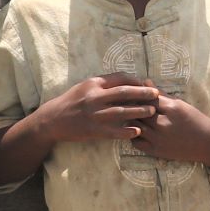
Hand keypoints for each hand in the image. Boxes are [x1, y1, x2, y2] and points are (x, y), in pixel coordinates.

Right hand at [40, 74, 158, 140]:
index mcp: (93, 84)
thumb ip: (104, 84)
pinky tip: (137, 131)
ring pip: (121, 111)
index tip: (147, 83)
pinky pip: (114, 131)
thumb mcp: (85, 86)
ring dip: (139, 111)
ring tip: (152, 111)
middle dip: (142, 93)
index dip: (135, 80)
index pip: (119, 78)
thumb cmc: (72, 101)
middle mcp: (94, 97)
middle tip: (156, 94)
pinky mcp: (93, 130)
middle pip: (123, 93)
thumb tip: (127, 81)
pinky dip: (126, 131)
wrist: (53, 120)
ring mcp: (94, 114)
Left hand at [131, 94, 209, 171]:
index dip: (141, 95)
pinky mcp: (156, 151)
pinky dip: (135, 135)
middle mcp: (163, 124)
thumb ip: (162, 94)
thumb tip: (146, 81)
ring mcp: (158, 139)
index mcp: (172, 108)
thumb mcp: (181, 104)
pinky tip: (140, 130)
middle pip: (139, 111)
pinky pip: (136, 142)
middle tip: (132, 105)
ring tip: (136, 117)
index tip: (138, 95)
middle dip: (135, 107)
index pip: (147, 98)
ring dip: (134, 120)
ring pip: (135, 125)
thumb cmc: (196, 121)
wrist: (208, 144)